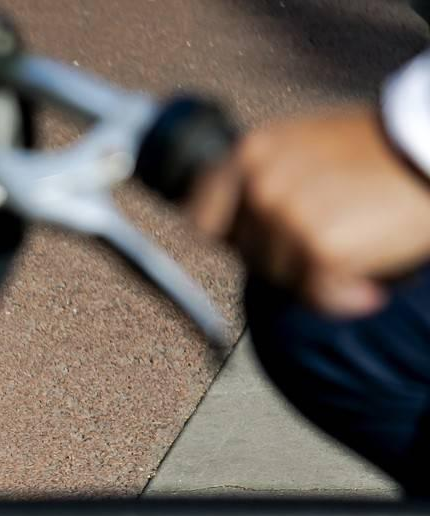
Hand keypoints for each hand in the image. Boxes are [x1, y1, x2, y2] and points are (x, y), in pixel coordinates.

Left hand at [187, 106, 429, 316]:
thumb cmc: (381, 151)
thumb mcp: (306, 147)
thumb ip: (266, 179)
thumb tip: (232, 225)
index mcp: (252, 152)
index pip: (203, 219)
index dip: (230, 240)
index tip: (254, 247)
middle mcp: (260, 183)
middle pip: (246, 253)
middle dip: (282, 257)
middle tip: (327, 242)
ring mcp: (287, 216)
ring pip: (280, 277)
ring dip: (316, 276)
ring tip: (358, 249)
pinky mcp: (320, 247)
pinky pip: (317, 296)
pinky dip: (344, 299)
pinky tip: (367, 287)